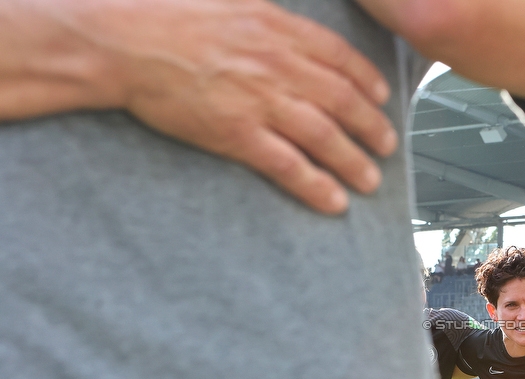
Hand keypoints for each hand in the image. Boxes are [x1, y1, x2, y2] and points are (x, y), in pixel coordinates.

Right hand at [1, 0, 398, 213]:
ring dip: (353, 161)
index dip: (368, 82)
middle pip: (343, 101)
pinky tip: (335, 201)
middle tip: (388, 146)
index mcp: (280, 29)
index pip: (341, 59)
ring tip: (370, 180)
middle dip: (372, 128)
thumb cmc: (172, 17)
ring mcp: (261, 101)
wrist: (125, 42)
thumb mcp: (234, 2)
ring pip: (324, 137)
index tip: (382, 98)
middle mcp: (279, 65)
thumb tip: (296, 33)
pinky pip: (288, 166)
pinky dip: (315, 185)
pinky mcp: (238, 134)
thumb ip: (272, 21)